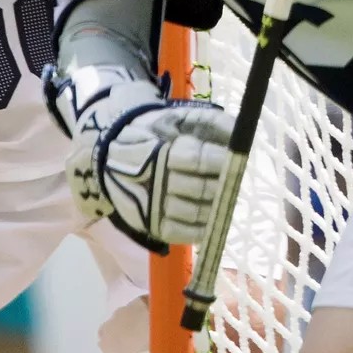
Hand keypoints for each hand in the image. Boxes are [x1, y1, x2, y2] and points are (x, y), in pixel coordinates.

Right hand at [47, 67, 230, 249]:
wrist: (113, 156)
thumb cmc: (156, 135)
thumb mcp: (178, 119)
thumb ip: (211, 122)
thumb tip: (240, 136)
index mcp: (159, 151)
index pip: (195, 159)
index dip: (219, 160)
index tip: (234, 159)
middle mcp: (154, 181)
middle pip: (201, 188)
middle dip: (224, 185)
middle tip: (235, 181)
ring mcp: (152, 207)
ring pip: (196, 213)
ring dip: (218, 207)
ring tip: (227, 198)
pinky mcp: (152, 226)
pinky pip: (184, 234)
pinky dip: (203, 229)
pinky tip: (213, 218)